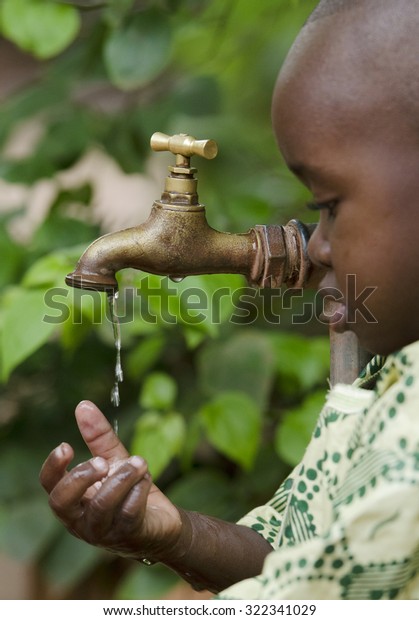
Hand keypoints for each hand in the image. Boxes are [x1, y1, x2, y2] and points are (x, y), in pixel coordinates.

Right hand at [39, 401, 181, 560]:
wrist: (162, 522)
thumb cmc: (128, 491)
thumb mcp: (113, 459)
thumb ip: (98, 436)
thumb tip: (83, 405)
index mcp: (73, 499)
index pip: (50, 486)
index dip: (53, 467)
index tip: (66, 445)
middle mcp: (81, 519)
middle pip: (62, 502)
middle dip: (81, 476)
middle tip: (103, 461)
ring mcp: (103, 531)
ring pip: (101, 506)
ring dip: (121, 478)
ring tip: (139, 461)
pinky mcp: (128, 535)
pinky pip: (129, 512)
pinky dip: (138, 490)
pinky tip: (147, 478)